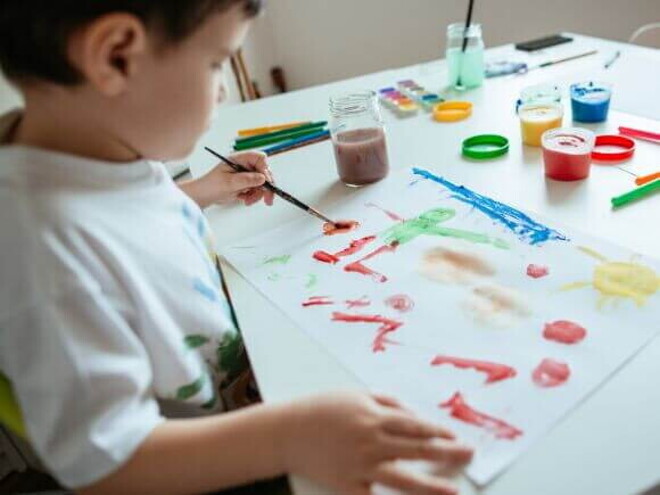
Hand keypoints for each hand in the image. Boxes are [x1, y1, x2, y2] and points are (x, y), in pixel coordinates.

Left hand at [204, 151, 274, 205]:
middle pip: (264, 172)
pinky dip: (254, 197)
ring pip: (262, 183)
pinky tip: (245, 200)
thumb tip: (262, 178)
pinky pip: (257, 190)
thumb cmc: (211, 186)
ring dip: (258, 194)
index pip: (259, 158)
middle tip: (268, 199)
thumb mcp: (229, 183)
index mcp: (239, 159)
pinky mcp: (246, 184)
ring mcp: (246, 175)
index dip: (265, 169)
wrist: (203, 196)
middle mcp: (244, 165)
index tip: (265, 182)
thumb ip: (246, 180)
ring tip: (248, 201)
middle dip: (266, 187)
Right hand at [281, 392, 472, 494]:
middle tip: (469, 455)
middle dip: (447, 452)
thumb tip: (414, 415)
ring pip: (403, 478)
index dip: (439, 431)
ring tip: (452, 491)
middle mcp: (371, 441)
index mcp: (374, 416)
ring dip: (431, 485)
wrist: (287, 431)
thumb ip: (387, 403)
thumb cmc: (322, 409)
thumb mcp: (355, 395)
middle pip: (417, 448)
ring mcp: (360, 465)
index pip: (416, 424)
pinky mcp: (347, 485)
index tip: (456, 436)